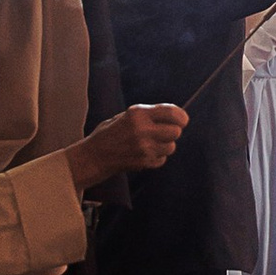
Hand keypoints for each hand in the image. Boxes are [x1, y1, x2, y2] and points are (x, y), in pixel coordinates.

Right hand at [69, 103, 186, 188]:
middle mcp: (142, 129)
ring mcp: (143, 147)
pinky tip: (144, 155)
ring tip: (150, 145)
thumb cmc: (110, 134)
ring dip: (164, 146)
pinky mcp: (143, 162)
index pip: (172, 112)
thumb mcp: (126, 116)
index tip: (182, 120)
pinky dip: (157, 158)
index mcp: (138, 113)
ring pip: (171, 147)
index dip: (181, 117)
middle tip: (163, 134)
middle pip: (176, 131)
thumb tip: (174, 116)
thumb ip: (148, 115)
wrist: (93, 156)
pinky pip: (162, 159)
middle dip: (173, 133)